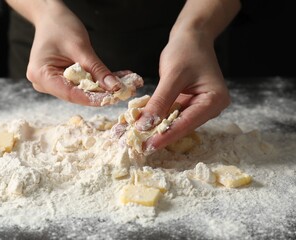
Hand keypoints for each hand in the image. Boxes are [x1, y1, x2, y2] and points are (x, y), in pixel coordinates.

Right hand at [14, 0, 121, 105]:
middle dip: (101, 93)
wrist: (51, 18)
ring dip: (102, 88)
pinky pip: (80, 85)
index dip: (93, 99)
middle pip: (76, 94)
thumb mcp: (80, 47)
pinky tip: (116, 79)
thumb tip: (114, 87)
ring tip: (124, 84)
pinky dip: (97, 81)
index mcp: (40, 75)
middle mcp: (43, 83)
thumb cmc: (60, 27)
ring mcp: (51, 83)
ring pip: (80, 91)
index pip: (70, 94)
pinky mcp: (61, 80)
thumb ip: (97, 69)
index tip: (112, 99)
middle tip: (124, 92)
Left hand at [136, 29, 230, 150]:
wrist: (191, 38)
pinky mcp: (189, 105)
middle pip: (182, 126)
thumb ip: (160, 101)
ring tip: (138, 138)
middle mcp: (210, 107)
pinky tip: (143, 125)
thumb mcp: (172, 75)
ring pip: (176, 123)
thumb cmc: (186, 51)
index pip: (188, 122)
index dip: (166, 135)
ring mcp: (200, 107)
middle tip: (140, 146)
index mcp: (215, 100)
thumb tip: (144, 125)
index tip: (148, 146)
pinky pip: (172, 115)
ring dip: (157, 129)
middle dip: (161, 135)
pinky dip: (158, 119)